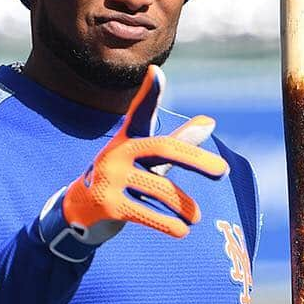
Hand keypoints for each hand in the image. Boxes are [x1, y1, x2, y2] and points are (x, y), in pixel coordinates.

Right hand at [37, 64, 227, 261]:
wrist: (79, 210)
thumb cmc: (123, 178)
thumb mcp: (148, 159)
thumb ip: (179, 141)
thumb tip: (211, 121)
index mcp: (129, 138)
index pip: (141, 112)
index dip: (149, 93)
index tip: (156, 73)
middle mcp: (118, 153)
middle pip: (164, 149)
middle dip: (196, 160)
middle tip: (223, 172)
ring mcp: (111, 178)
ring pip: (160, 189)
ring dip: (184, 206)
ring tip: (197, 217)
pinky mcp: (108, 204)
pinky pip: (146, 213)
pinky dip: (167, 224)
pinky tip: (182, 231)